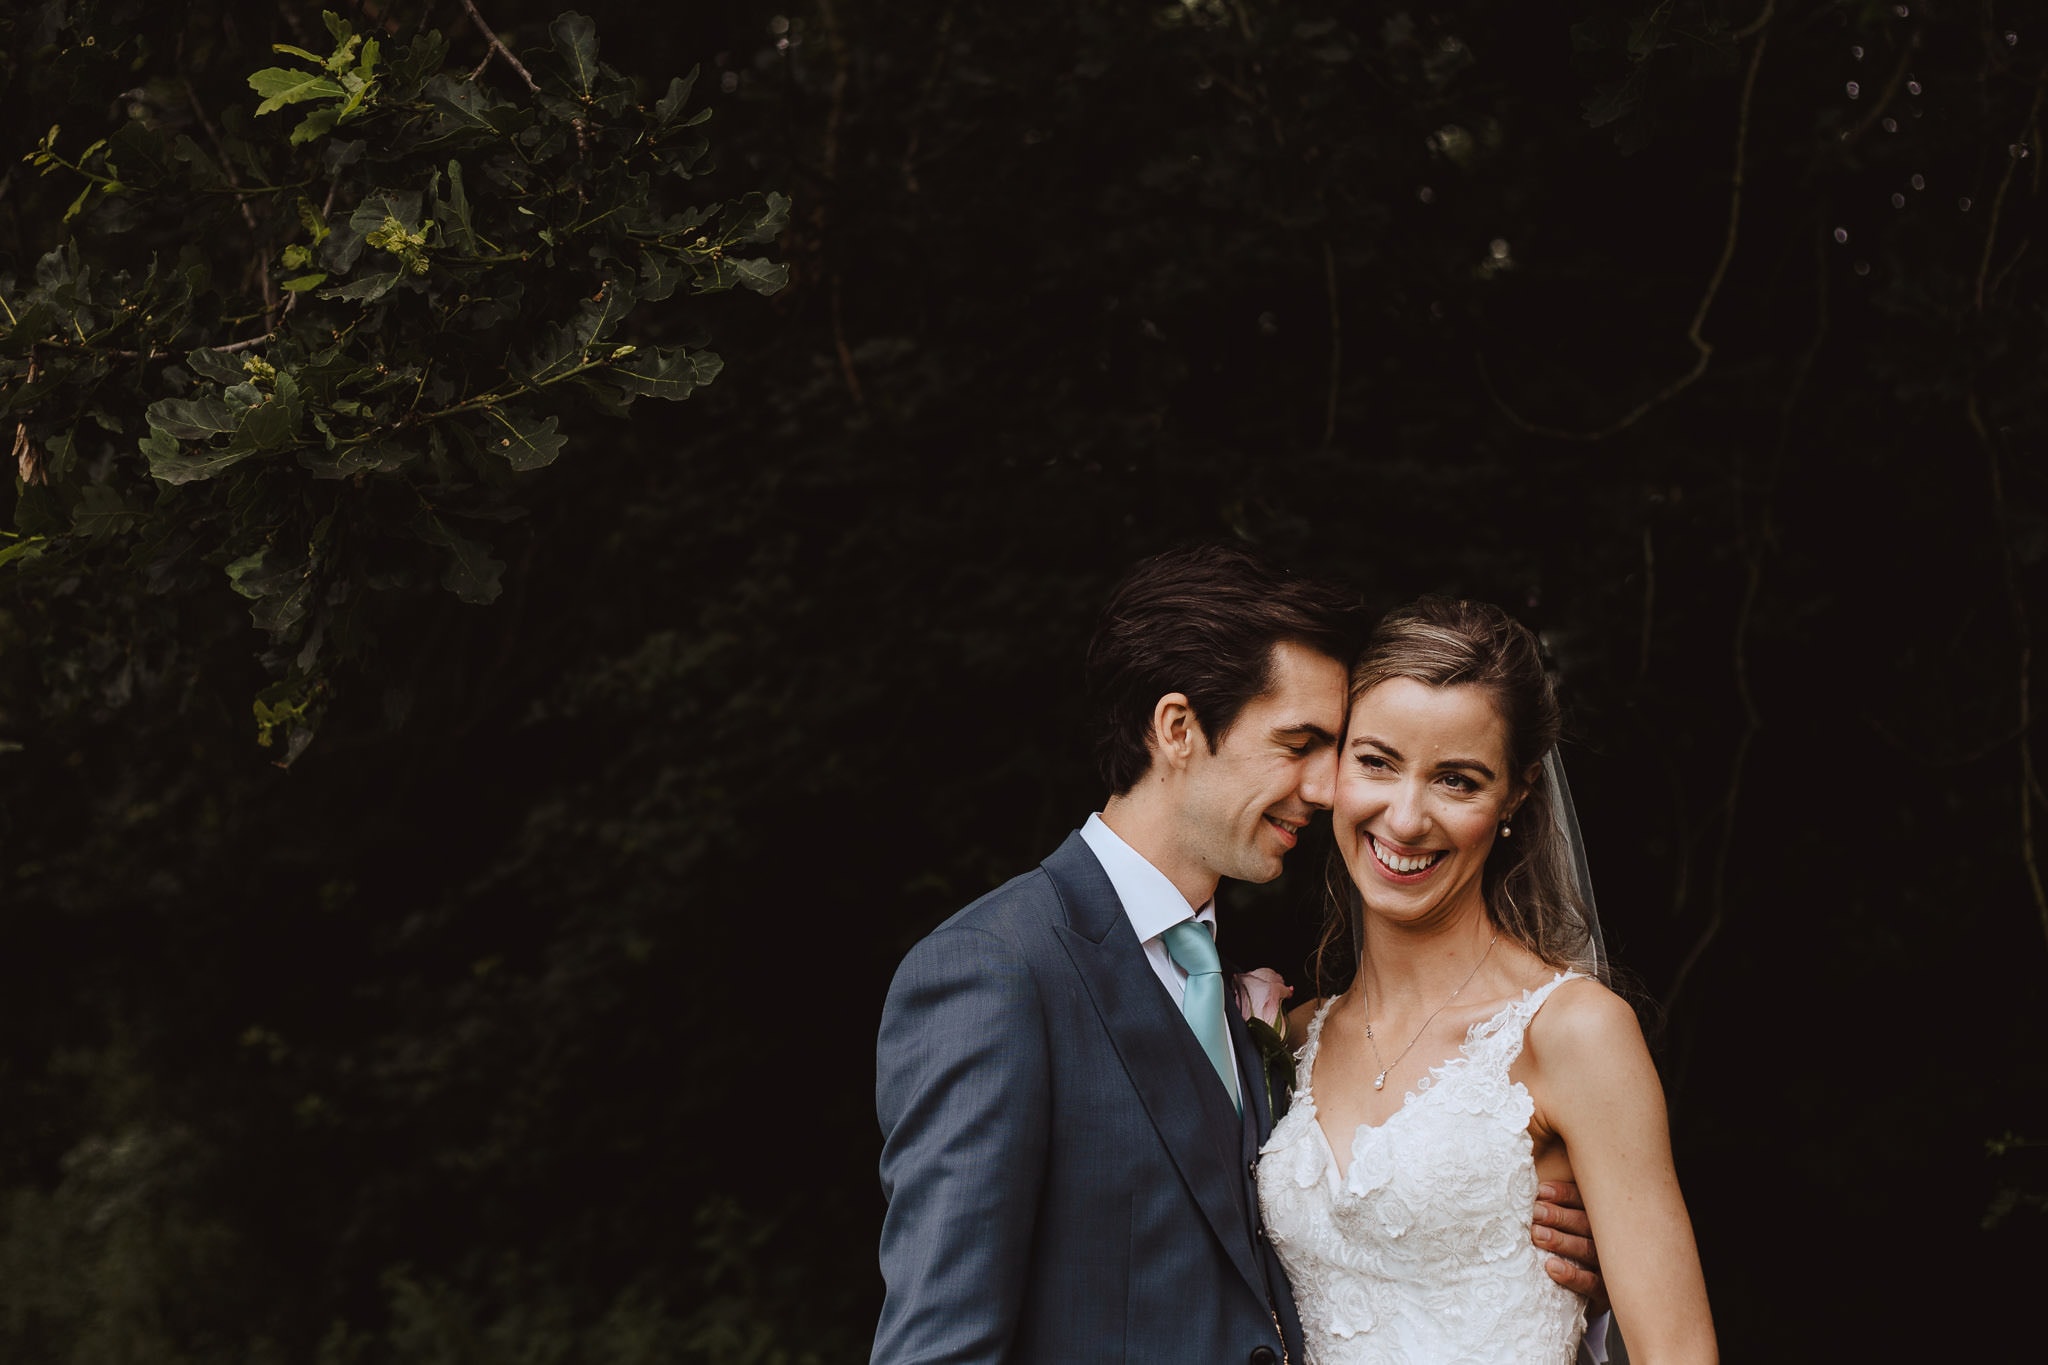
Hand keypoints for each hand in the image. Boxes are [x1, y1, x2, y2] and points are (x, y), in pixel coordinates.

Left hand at [1533, 1180, 1607, 1314]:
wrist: (1596, 1295)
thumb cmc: (1575, 1249)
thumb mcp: (1572, 1228)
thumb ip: (1557, 1210)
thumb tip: (1528, 1193)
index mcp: (1599, 1220)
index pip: (1585, 1202)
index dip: (1564, 1195)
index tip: (1541, 1191)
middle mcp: (1608, 1240)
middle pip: (1586, 1224)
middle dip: (1558, 1216)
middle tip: (1535, 1212)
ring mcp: (1609, 1266)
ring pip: (1587, 1250)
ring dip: (1561, 1241)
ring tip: (1537, 1235)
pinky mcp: (1605, 1292)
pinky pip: (1591, 1283)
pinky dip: (1572, 1275)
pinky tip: (1551, 1267)